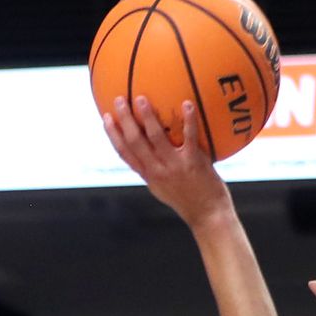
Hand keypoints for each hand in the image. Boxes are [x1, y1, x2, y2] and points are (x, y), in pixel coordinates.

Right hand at [102, 96, 233, 229]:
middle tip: (119, 100)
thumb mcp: (164, 189)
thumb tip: (148, 154)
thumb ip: (155, 171)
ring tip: (142, 98)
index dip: (113, 135)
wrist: (209, 217)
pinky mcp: (194, 162)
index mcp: (149, 176)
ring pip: (155, 136)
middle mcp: (157, 170)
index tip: (106, 117)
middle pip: (134, 141)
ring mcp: (174, 166)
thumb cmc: (189, 201)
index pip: (124, 153)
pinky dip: (188, 119)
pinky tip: (187, 103)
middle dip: (124, 119)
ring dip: (147, 116)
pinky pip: (189, 136)